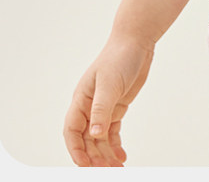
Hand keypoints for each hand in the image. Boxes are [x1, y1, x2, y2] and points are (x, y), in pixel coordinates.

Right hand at [63, 35, 153, 166]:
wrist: (136, 41)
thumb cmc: (119, 56)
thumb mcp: (109, 83)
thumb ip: (101, 109)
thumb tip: (94, 134)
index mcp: (81, 99)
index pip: (72, 130)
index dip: (76, 150)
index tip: (85, 166)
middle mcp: (89, 105)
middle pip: (86, 138)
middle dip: (94, 157)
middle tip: (106, 171)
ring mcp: (103, 106)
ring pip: (99, 138)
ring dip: (105, 154)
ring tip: (116, 168)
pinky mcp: (116, 106)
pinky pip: (112, 130)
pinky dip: (115, 144)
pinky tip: (121, 155)